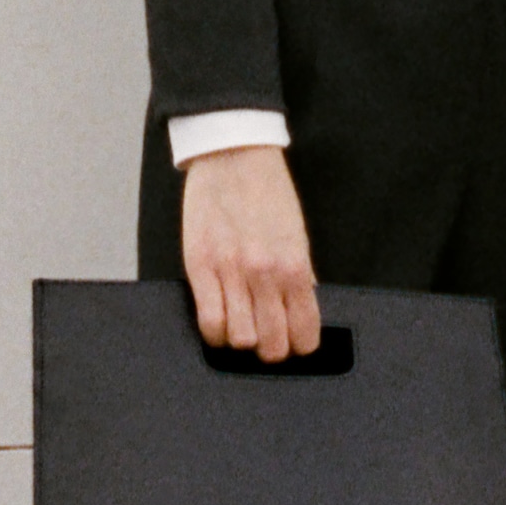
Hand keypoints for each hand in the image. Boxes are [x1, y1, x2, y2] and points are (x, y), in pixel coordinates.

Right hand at [181, 145, 320, 362]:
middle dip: (270, 347)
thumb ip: (301, 276)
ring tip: (239, 323)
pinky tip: (219, 319)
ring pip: (239, 340)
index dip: (298, 345)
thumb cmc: (268, 192)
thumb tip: (303, 310)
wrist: (235, 156)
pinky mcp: (200, 266)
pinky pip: (208, 321)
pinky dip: (214, 331)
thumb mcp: (297, 235)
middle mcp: (266, 274)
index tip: (292, 340)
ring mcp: (231, 272)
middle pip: (272, 346)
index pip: (305, 334)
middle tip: (264, 334)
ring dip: (240, 339)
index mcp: (296, 267)